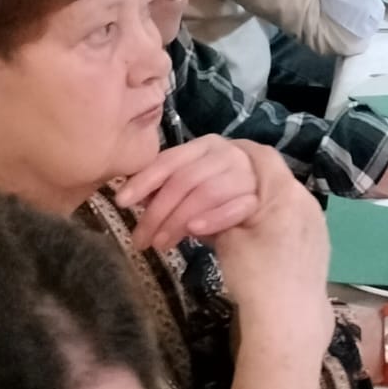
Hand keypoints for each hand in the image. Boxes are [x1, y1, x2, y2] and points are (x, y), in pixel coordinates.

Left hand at [115, 136, 262, 251]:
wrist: (266, 221)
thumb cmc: (219, 206)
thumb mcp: (188, 195)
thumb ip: (166, 189)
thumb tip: (133, 196)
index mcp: (207, 145)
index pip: (170, 160)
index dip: (144, 180)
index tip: (121, 202)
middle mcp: (230, 153)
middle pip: (185, 179)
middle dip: (158, 210)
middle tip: (140, 239)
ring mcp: (249, 175)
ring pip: (207, 193)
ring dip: (179, 220)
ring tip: (161, 243)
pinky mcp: (264, 200)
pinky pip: (235, 207)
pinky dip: (213, 218)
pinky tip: (194, 232)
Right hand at [206, 144, 331, 327]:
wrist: (290, 323)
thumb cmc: (258, 280)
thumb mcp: (229, 241)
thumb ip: (218, 212)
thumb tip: (201, 207)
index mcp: (284, 193)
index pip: (257, 155)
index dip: (230, 151)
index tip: (207, 155)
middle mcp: (303, 200)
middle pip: (264, 176)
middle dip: (232, 179)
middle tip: (208, 183)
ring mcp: (311, 221)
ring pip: (273, 198)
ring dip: (244, 199)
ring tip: (221, 210)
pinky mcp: (312, 241)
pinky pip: (282, 217)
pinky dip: (258, 218)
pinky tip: (241, 230)